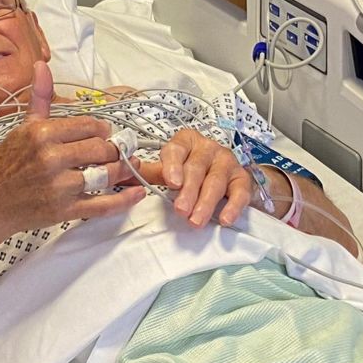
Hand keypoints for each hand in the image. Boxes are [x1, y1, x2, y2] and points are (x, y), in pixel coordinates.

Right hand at [0, 63, 145, 237]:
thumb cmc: (6, 163)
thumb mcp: (23, 127)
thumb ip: (40, 98)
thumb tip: (41, 65)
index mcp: (43, 134)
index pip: (90, 125)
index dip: (102, 130)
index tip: (103, 134)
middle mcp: (52, 158)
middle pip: (101, 149)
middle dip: (113, 149)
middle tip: (114, 150)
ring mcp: (60, 187)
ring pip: (106, 174)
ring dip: (123, 169)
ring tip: (129, 165)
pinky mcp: (65, 211)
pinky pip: (103, 205)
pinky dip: (124, 199)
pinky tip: (138, 192)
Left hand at [130, 128, 255, 227]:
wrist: (226, 171)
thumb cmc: (190, 169)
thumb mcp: (169, 168)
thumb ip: (149, 172)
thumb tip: (120, 174)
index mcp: (186, 141)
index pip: (177, 149)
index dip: (173, 165)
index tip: (171, 183)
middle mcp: (207, 148)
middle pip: (196, 168)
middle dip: (188, 190)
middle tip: (180, 210)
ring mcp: (227, 162)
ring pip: (216, 181)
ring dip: (206, 202)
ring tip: (196, 221)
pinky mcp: (242, 178)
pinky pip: (240, 191)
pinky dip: (234, 206)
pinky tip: (225, 220)